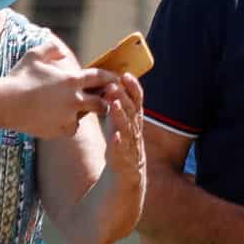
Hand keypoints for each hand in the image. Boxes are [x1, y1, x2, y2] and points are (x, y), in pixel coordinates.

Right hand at [9, 42, 110, 137]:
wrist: (5, 103)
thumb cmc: (19, 77)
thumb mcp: (34, 56)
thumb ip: (50, 49)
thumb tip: (61, 50)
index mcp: (71, 80)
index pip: (99, 78)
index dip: (109, 78)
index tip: (116, 79)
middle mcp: (74, 99)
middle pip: (101, 102)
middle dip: (104, 101)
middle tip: (103, 100)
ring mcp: (68, 116)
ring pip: (85, 117)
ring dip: (83, 113)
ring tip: (76, 110)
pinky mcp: (59, 130)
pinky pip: (71, 129)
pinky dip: (68, 125)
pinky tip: (60, 121)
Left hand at [100, 73, 146, 188]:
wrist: (127, 168)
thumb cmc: (121, 138)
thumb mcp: (121, 119)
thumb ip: (116, 102)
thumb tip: (106, 83)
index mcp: (135, 117)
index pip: (137, 99)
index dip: (133, 87)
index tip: (126, 75)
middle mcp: (134, 127)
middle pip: (131, 110)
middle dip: (124, 97)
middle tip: (114, 85)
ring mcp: (129, 141)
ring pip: (127, 126)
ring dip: (121, 115)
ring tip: (114, 104)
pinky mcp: (122, 156)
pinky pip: (121, 148)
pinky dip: (118, 142)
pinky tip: (114, 136)